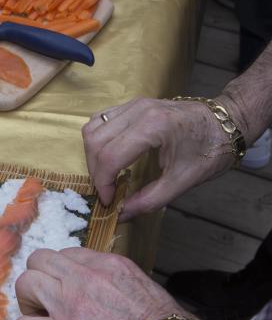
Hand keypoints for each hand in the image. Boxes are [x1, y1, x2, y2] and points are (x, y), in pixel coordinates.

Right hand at [82, 98, 233, 220]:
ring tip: (106, 174)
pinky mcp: (131, 104)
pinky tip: (108, 154)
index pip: (110, 156)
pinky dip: (97, 140)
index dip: (103, 182)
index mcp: (154, 127)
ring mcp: (133, 104)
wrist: (226, 123)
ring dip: (93, 155)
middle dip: (95, 171)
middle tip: (107, 191)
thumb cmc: (209, 151)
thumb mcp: (183, 181)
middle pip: (95, 142)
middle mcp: (139, 111)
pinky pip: (99, 120)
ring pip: (92, 129)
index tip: (109, 201)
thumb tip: (121, 215)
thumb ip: (150, 200)